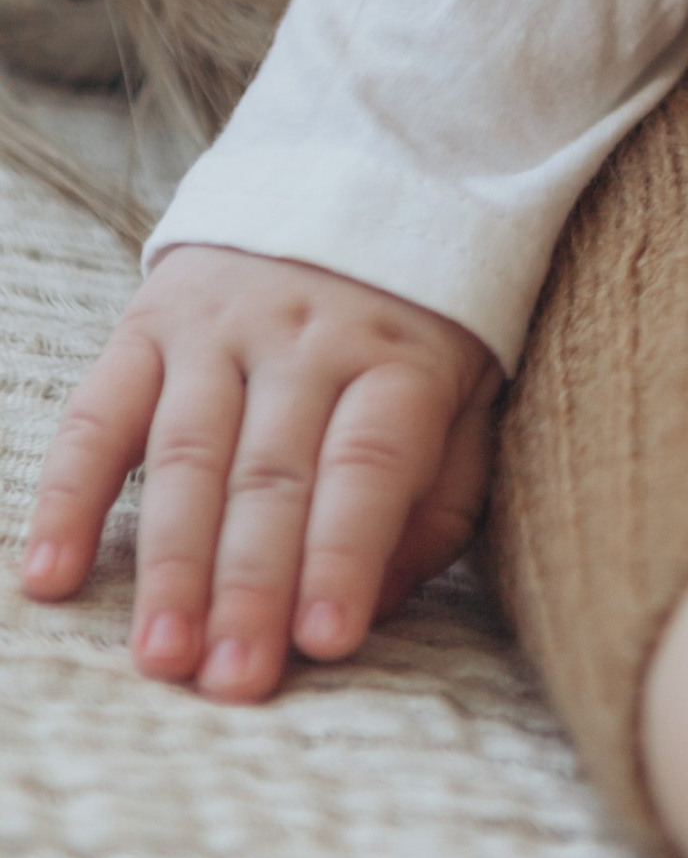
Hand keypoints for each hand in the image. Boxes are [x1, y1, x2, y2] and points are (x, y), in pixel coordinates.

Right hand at [19, 242, 496, 697]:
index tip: (326, 641)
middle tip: (232, 683)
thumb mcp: (466, 397)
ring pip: (187, 454)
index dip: (344, 553)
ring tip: (159, 659)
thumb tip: (378, 604)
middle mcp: (307, 337)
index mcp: (398, 357)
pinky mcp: (150, 321)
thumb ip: (437, 501)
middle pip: (272, 474)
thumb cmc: (417, 331)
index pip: (367, 465)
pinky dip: (68, 495)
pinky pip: (99, 412)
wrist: (361, 174)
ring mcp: (222, 325)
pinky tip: (51, 577)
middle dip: (250, 587)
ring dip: (170, 564)